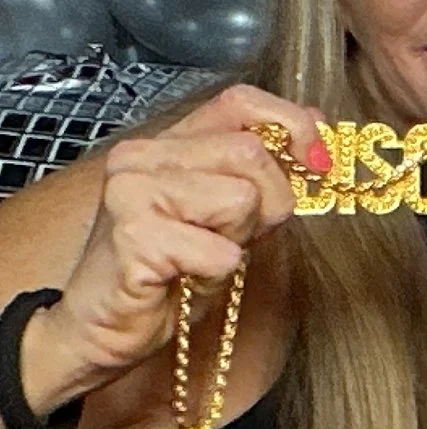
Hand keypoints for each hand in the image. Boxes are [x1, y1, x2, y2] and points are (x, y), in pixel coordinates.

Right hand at [19, 85, 321, 413]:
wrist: (105, 326)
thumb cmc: (169, 271)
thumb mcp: (228, 213)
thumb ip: (261, 170)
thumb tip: (316, 122)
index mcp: (169, 142)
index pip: (240, 101)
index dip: (292, 125)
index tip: (319, 163)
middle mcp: (143, 156)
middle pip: (251, 153)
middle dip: (269, 202)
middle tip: (235, 236)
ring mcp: (132, 191)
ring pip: (240, 197)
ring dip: (237, 239)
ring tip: (202, 256)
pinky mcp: (133, 235)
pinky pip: (219, 251)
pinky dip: (217, 273)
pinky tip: (184, 277)